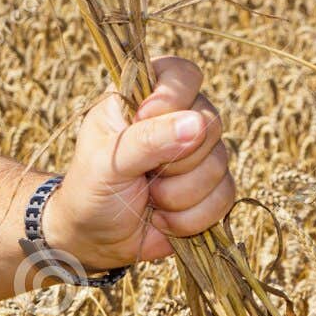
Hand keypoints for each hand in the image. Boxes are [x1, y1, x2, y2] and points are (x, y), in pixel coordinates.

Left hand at [46, 56, 233, 270]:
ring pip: (220, 164)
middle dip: (175, 160)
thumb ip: (147, 139)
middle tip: (141, 173)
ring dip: (180, 193)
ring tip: (148, 198)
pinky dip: (192, 216)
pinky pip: (226, 196)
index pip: (181, 74)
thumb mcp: (106, 161)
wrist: (93, 241)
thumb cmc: (90, 191)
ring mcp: (197, 154)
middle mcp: (175, 120)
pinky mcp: (210, 188)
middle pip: (209, 122)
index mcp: (142, 99)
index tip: (144, 121)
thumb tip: (197, 123)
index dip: (173, 99)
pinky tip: (163, 219)